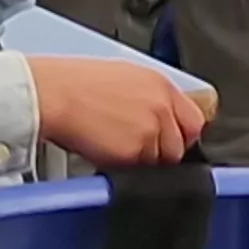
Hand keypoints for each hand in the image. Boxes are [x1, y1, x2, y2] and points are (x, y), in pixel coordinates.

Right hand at [27, 56, 207, 166]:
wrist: (54, 94)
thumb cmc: (76, 83)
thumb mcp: (124, 77)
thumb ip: (150, 98)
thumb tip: (160, 117)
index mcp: (161, 85)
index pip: (194, 121)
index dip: (182, 136)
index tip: (171, 142)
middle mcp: (162, 106)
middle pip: (180, 147)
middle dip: (163, 153)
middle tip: (138, 150)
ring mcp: (151, 130)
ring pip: (160, 163)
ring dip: (143, 163)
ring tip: (116, 148)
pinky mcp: (135, 151)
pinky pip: (139, 171)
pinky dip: (126, 169)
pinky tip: (107, 153)